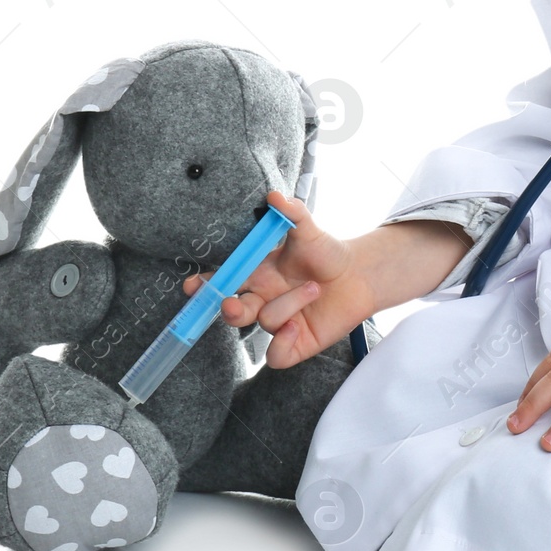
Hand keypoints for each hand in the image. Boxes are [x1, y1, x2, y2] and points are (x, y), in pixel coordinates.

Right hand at [181, 196, 474, 368]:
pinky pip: (276, 355)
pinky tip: (297, 327)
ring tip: (313, 288)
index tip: (192, 286)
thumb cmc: (327, 253)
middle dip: (228, 310)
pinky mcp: (294, 345)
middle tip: (233, 304)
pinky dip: (282, 343)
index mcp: (258, 274)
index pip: (224, 282)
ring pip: (264, 322)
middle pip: (233, 312)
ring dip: (288, 305)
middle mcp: (263, 300)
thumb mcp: (309, 231)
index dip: (205, 286)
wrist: (359, 276)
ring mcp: (277, 324)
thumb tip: (275, 195)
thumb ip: (292, 214)